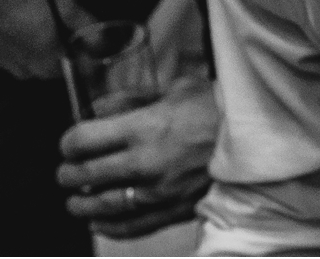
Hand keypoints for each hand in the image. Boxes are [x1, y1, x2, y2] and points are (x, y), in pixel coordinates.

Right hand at [0, 0, 92, 80]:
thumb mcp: (64, 1)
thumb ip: (84, 23)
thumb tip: (100, 37)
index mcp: (47, 54)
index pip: (73, 70)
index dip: (84, 60)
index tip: (86, 49)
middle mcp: (25, 64)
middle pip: (50, 71)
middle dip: (61, 58)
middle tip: (64, 36)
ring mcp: (3, 59)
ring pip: (27, 69)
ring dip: (38, 57)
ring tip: (39, 32)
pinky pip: (8, 59)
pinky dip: (17, 51)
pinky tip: (17, 31)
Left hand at [57, 76, 218, 239]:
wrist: (254, 136)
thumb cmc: (214, 107)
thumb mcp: (171, 90)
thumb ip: (130, 101)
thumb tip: (97, 111)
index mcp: (143, 127)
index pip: (84, 140)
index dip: (68, 142)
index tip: (68, 143)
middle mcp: (146, 162)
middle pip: (88, 175)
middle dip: (69, 174)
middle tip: (64, 173)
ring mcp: (160, 192)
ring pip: (106, 206)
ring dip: (83, 205)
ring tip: (75, 202)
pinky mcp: (174, 210)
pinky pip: (134, 227)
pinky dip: (111, 228)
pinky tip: (99, 224)